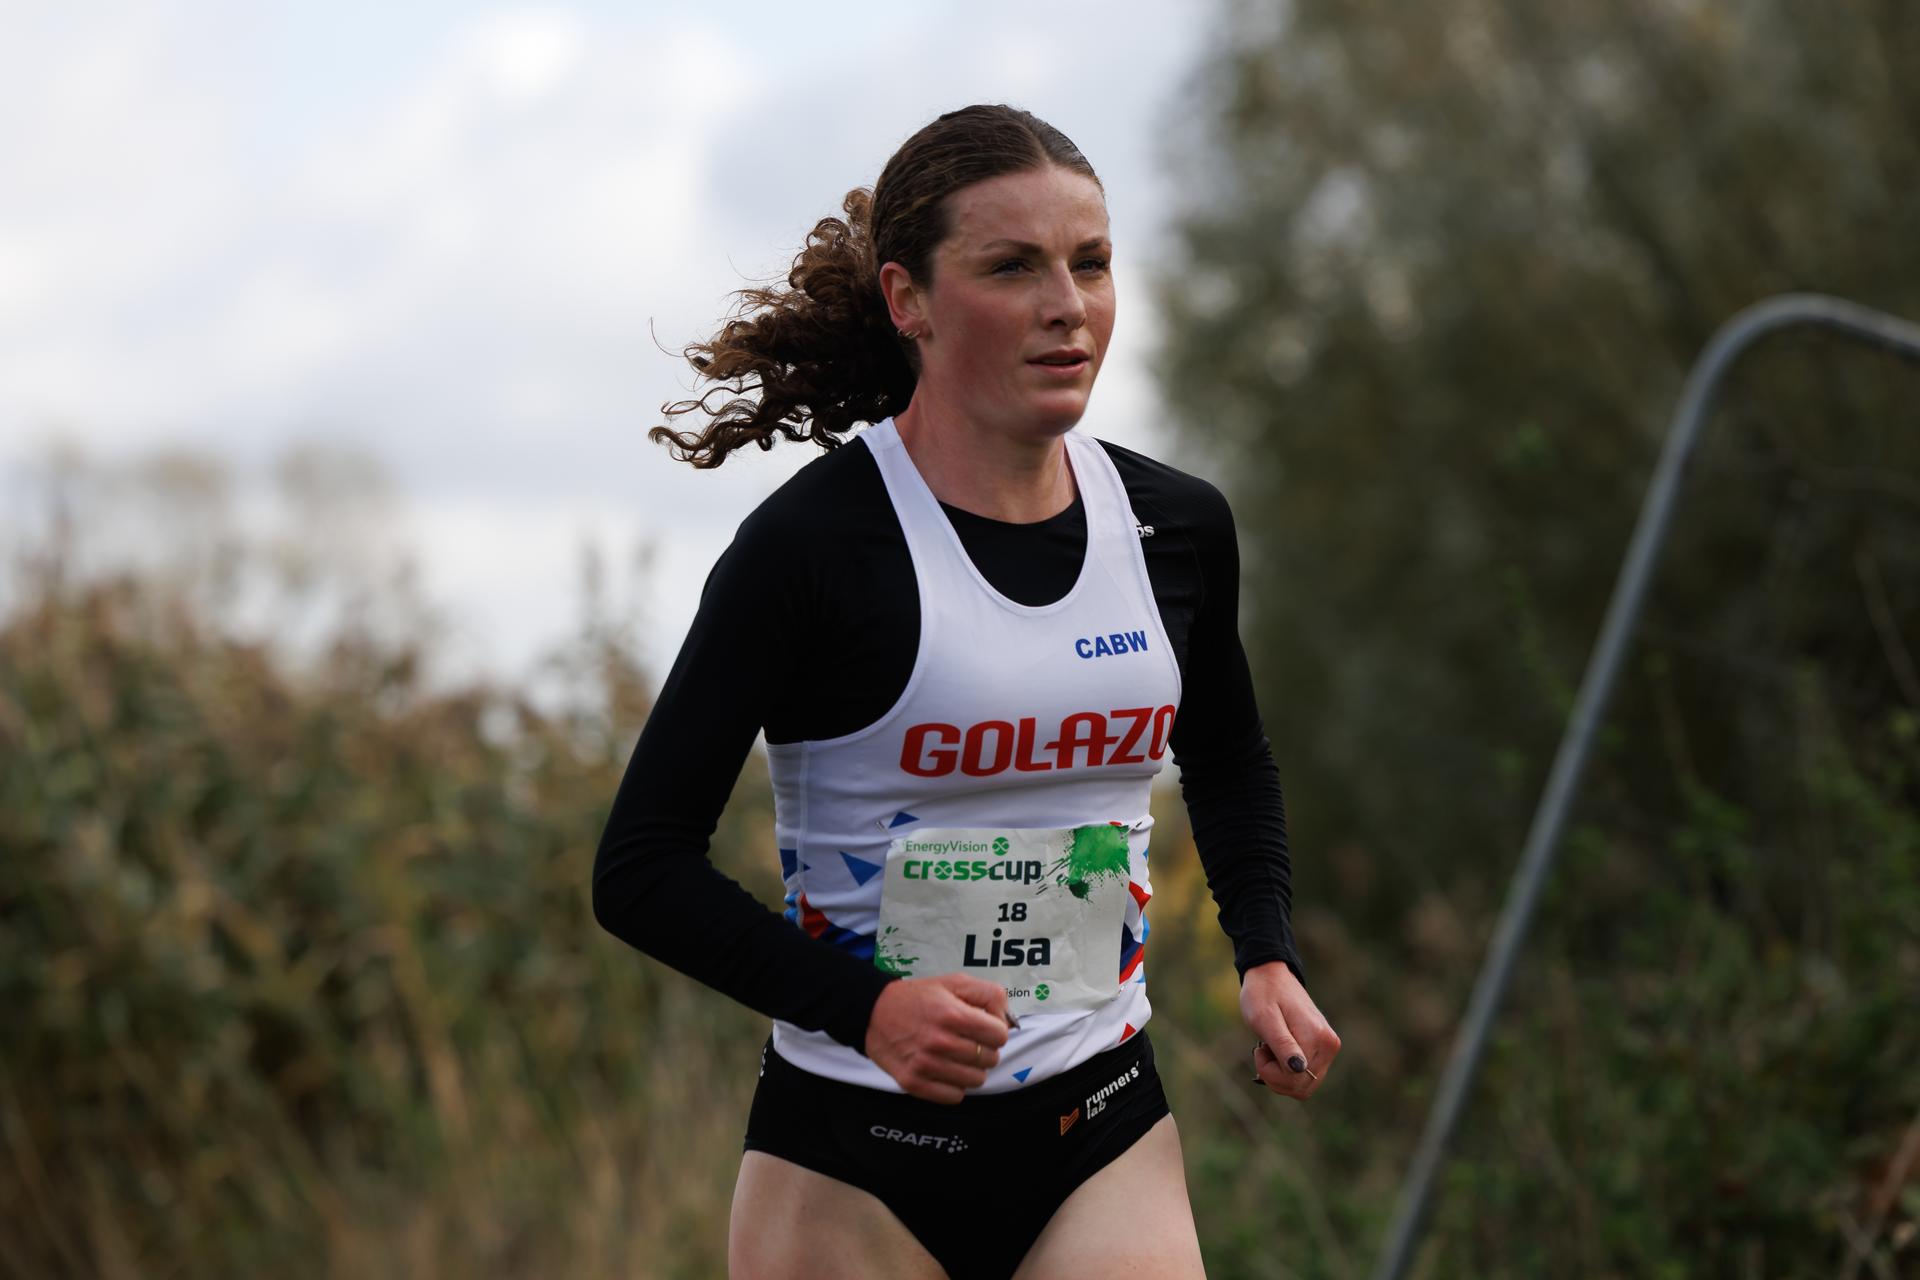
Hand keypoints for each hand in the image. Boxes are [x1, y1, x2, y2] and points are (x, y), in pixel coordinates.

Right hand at [864, 973, 1010, 1103]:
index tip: (983, 1028)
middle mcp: (940, 1042)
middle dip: (983, 1049)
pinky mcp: (915, 1083)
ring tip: (956, 1055)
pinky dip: (954, 1086)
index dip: (995, 1031)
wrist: (873, 1013)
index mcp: (953, 1015)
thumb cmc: (918, 998)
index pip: (1000, 1036)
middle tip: (968, 1041)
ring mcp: (927, 1065)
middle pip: (990, 1059)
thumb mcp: (955, 982)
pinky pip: (954, 1096)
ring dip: (971, 1069)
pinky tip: (945, 1070)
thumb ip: (989, 995)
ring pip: (976, 1080)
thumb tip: (1007, 1021)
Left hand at [1242, 960, 1338, 1099]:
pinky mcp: (1323, 1050)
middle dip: (1275, 1077)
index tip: (1259, 1050)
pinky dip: (1287, 1073)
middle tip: (1263, 1050)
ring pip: (1304, 1086)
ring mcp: (1328, 1048)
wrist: (1271, 976)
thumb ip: (1282, 1044)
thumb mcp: (1265, 1019)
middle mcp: (1329, 1045)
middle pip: (1302, 1087)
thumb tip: (1299, 1069)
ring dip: (1280, 1076)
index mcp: (1318, 1037)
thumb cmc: (1263, 995)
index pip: (1295, 1079)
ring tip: (1271, 1049)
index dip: (1270, 1072)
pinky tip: (1278, 1053)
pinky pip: (1305, 1077)